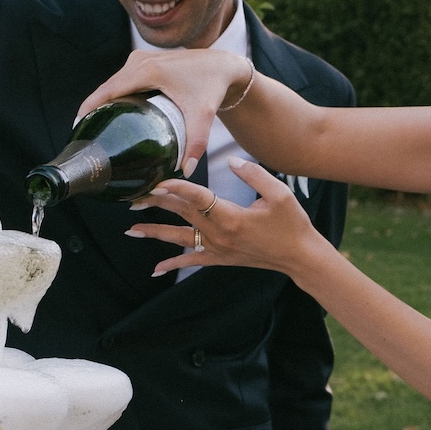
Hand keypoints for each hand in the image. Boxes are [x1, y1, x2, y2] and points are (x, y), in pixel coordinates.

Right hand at [75, 46, 252, 175]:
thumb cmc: (212, 88)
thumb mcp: (203, 115)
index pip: (107, 91)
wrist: (223, 66)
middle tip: (83, 136)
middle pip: (106, 89)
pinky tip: (110, 116)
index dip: (88, 108)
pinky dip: (114, 97)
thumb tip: (185, 171)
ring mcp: (140, 59)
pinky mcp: (144, 62)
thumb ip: (195, 143)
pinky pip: (122, 81)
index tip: (76, 128)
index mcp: (146, 70)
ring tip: (93, 129)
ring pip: (113, 85)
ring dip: (102, 104)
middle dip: (93, 111)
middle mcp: (139, 61)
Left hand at [126, 157, 321, 278]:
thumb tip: (230, 160)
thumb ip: (253, 173)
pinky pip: (192, 261)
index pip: (198, 198)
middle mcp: (219, 234)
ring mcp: (217, 248)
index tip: (158, 180)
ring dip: (154, 232)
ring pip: (179, 238)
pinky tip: (155, 269)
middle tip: (133, 196)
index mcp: (232, 217)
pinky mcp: (220, 258)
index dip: (177, 187)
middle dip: (156, 204)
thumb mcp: (279, 194)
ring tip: (130, 229)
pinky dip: (172, 264)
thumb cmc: (292, 224)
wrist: (299, 256)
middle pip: (182, 214)